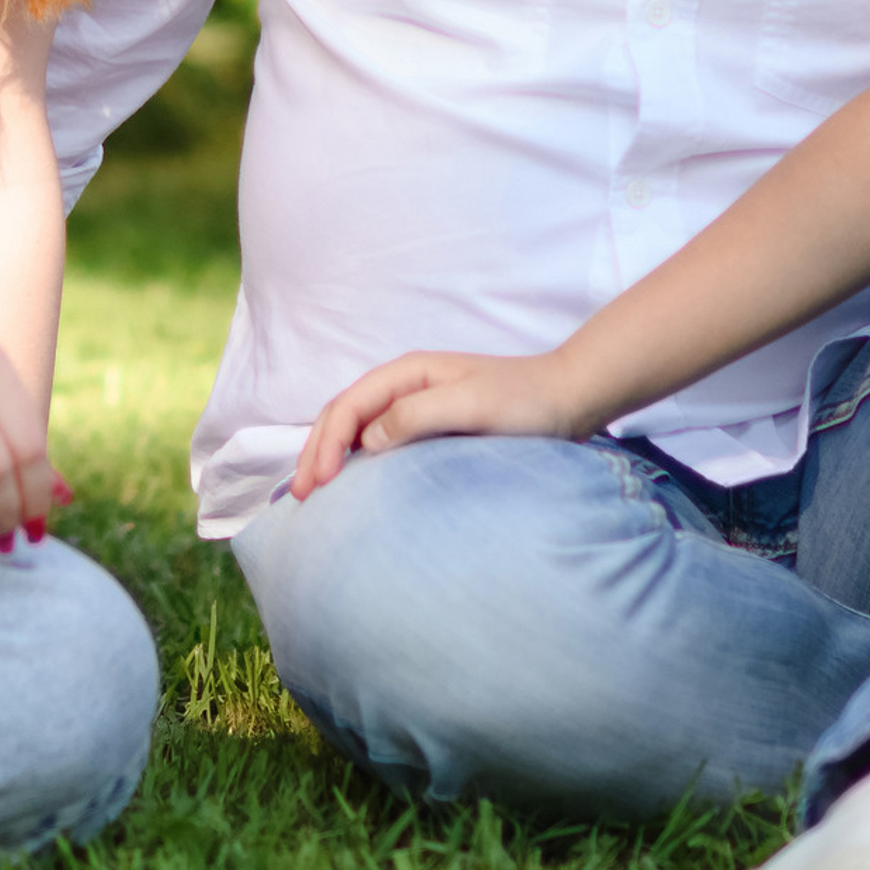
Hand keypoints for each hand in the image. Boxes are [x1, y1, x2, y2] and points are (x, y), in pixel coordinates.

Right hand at [290, 347, 584, 499]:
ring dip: (332, 456)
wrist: (570, 397)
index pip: (349, 406)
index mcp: (408, 373)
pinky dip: (357, 461)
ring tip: (315, 493)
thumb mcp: (470, 405)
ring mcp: (418, 405)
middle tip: (300, 496)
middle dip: (316, 452)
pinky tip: (355, 484)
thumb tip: (367, 440)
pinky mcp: (432, 426)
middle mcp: (406, 385)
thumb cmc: (525, 400)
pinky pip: (381, 441)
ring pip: (358, 428)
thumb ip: (417, 416)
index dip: (326, 444)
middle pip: (344, 415)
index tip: (318, 484)